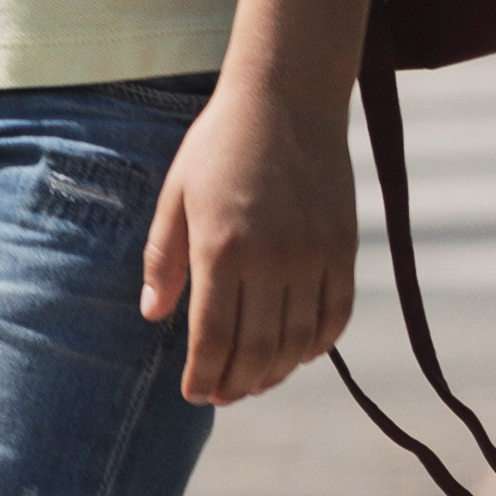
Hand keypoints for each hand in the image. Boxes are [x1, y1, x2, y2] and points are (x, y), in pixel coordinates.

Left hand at [142, 77, 362, 404]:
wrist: (288, 98)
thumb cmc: (220, 145)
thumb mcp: (175, 199)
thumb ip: (163, 261)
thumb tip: (152, 315)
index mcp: (221, 251)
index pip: (213, 339)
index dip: (203, 377)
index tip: (194, 393)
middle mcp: (272, 259)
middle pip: (258, 351)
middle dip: (237, 385)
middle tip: (222, 396)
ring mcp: (313, 255)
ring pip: (299, 341)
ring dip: (276, 372)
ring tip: (255, 382)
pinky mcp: (343, 246)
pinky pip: (337, 313)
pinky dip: (319, 343)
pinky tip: (298, 353)